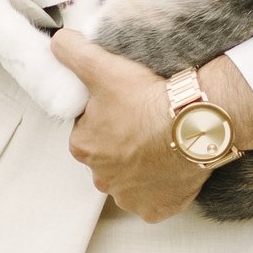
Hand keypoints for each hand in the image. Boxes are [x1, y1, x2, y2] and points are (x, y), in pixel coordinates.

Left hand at [51, 38, 252, 220]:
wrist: (196, 122)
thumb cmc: (148, 98)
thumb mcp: (102, 66)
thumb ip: (71, 52)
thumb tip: (56, 44)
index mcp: (83, 147)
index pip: (90, 130)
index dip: (108, 115)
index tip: (129, 105)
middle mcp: (102, 179)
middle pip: (110, 157)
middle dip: (124, 143)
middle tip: (147, 122)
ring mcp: (130, 197)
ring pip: (132, 179)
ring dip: (143, 166)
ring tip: (163, 142)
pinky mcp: (157, 209)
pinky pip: (156, 200)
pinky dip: (162, 188)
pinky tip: (172, 167)